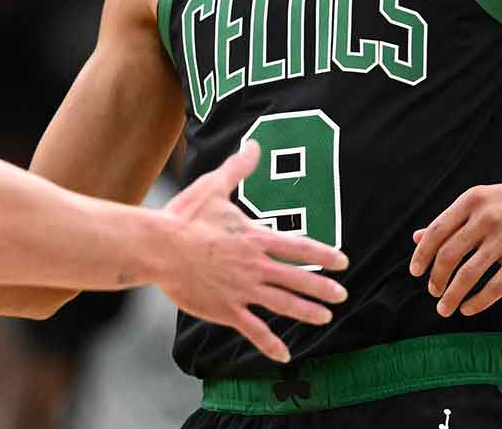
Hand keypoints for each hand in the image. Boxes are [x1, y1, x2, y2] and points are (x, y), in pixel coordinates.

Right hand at [157, 141, 350, 362]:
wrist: (158, 247)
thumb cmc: (184, 216)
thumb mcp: (214, 187)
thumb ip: (238, 168)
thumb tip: (254, 144)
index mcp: (255, 238)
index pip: (299, 248)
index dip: (324, 254)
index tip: (343, 261)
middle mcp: (255, 266)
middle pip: (298, 278)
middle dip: (322, 287)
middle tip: (342, 295)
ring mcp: (242, 290)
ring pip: (283, 304)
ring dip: (306, 311)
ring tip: (325, 317)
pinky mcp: (226, 309)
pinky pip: (254, 329)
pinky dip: (270, 344)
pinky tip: (285, 355)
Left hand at [409, 174, 501, 318]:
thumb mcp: (481, 201)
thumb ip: (451, 220)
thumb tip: (416, 238)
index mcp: (471, 201)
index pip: (436, 232)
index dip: (422, 255)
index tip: (415, 272)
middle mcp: (486, 218)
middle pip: (449, 255)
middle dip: (436, 278)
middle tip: (433, 292)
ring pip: (469, 274)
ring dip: (452, 295)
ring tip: (445, 307)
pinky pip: (496, 286)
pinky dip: (478, 301)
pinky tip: (469, 308)